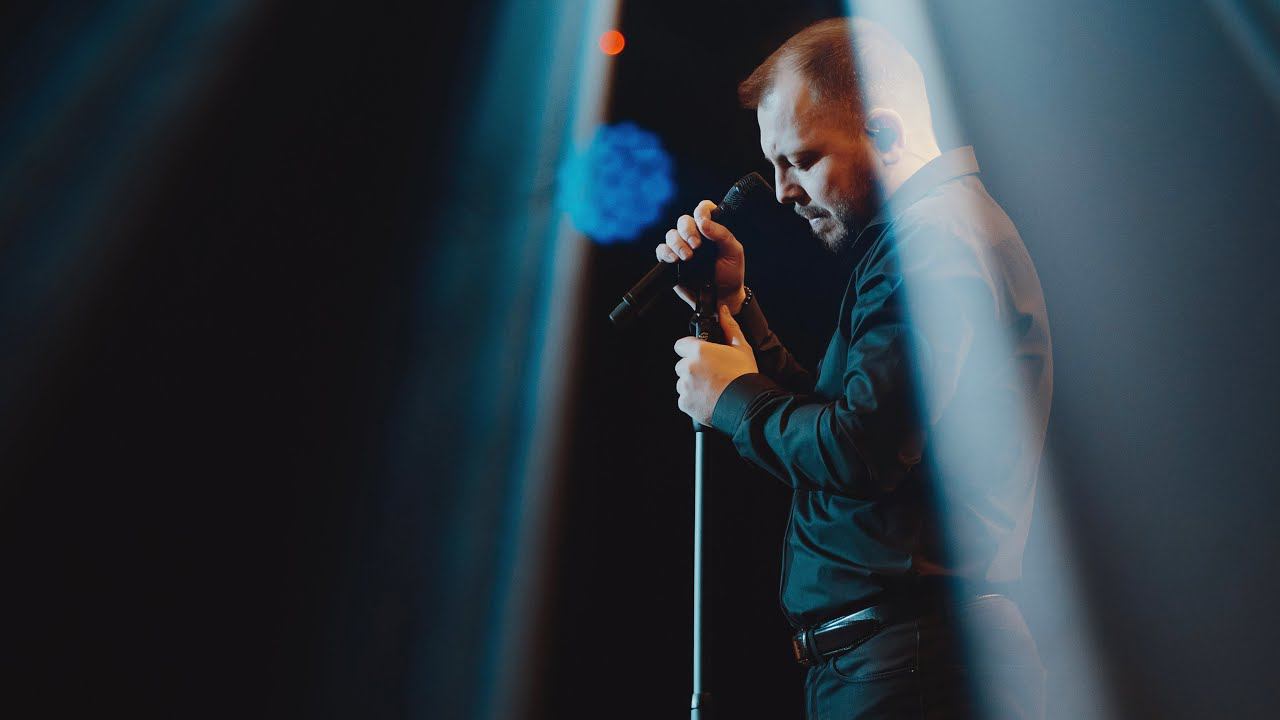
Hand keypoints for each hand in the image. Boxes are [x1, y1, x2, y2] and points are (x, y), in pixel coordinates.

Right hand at [654, 200, 748, 312]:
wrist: (722, 297)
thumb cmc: (730, 273)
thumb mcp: (733, 251)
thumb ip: (721, 234)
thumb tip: (703, 222)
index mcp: (711, 229)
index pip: (703, 210)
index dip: (701, 211)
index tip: (702, 222)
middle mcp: (695, 236)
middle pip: (683, 221)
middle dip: (688, 231)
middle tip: (696, 246)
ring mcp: (682, 248)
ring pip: (671, 234)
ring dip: (678, 243)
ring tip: (688, 257)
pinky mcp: (671, 262)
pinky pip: (661, 250)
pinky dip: (666, 253)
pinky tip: (674, 260)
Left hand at [674, 305, 758, 424]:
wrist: (747, 405)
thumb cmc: (745, 376)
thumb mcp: (741, 347)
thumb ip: (729, 326)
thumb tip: (723, 311)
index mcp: (699, 351)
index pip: (681, 345)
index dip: (690, 349)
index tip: (700, 355)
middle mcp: (689, 367)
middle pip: (682, 365)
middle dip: (693, 368)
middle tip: (710, 374)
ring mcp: (685, 386)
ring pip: (683, 382)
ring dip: (692, 384)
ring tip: (712, 388)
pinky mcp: (685, 403)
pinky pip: (684, 399)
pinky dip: (693, 400)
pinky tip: (709, 398)